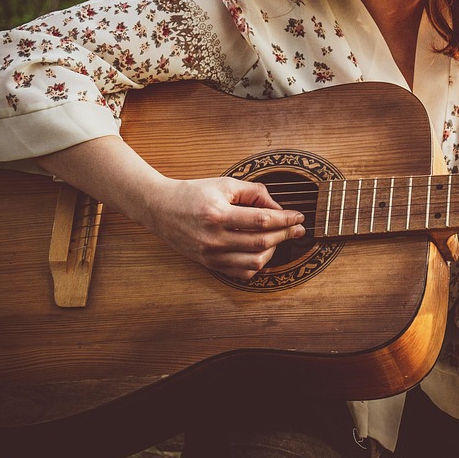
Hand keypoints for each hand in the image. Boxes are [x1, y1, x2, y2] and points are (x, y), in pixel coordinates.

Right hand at [131, 176, 305, 280]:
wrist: (160, 209)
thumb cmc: (193, 193)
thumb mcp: (225, 184)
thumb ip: (255, 192)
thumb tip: (279, 207)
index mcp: (217, 214)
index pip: (262, 220)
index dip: (285, 219)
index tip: (299, 216)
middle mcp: (213, 238)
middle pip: (261, 242)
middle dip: (285, 235)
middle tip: (298, 228)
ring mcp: (210, 255)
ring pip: (254, 262)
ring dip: (274, 250)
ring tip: (280, 238)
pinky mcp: (209, 264)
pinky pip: (241, 273)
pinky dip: (257, 265)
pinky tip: (263, 252)